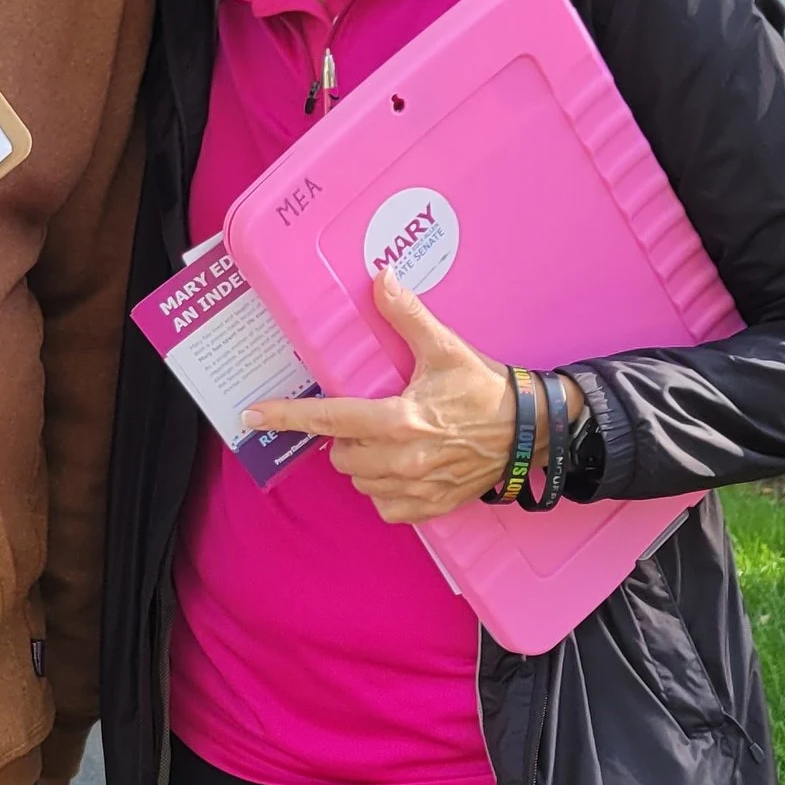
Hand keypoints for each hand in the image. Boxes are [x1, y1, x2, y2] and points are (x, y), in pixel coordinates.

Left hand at [243, 274, 580, 526]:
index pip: (329, 418)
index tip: (253, 417)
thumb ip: (407, 316)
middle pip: (341, 454)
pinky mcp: (431, 506)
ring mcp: (416, 488)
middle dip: (346, 437)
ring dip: (364, 464)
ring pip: (360, 481)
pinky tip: (401, 471)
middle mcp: (402, 459)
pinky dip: (385, 492)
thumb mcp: (446, 348)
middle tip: (372, 419)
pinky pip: (386, 507)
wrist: (531, 432)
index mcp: (399, 420)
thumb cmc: (485, 390)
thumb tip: (381, 277)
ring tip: (391, 443)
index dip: (287, 417)